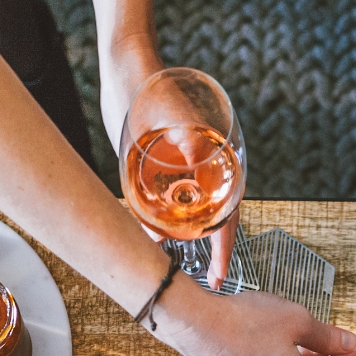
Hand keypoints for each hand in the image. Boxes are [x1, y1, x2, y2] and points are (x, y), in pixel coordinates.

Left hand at [99, 36, 236, 289]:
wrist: (128, 72)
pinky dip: (158, 224)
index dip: (224, 249)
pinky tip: (149, 238)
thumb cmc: (154, 89)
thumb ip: (188, 138)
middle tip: (207, 283)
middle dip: (209, 252)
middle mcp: (201, 173)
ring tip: (177, 267)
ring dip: (183, 240)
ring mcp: (179, 173)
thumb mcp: (173, 116)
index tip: (219, 275)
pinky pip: (161, 205)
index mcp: (216, 165)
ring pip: (187, 216)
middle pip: (211, 221)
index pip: (227, 215)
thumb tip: (195, 159)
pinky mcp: (155, 171)